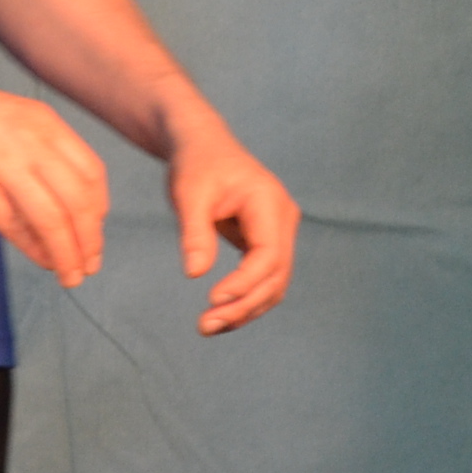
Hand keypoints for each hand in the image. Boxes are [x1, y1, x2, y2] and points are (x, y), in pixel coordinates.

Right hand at [0, 68, 111, 288]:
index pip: (91, 173)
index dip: (98, 210)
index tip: (93, 235)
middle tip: (89, 265)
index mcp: (42, 122)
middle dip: (89, 239)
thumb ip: (34, 153)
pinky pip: (14, 224)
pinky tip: (42, 261)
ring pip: (53, 217)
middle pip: (79, 200)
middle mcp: (30, 140)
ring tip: (70, 275)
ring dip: (67, 252)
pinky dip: (34, 249)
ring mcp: (2, 162)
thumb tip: (58, 202)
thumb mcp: (5, 121)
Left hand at [164, 114, 301, 333]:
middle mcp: (282, 218)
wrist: (202, 146)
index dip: (244, 283)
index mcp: (269, 201)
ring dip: (245, 309)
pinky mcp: (267, 242)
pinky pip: (263, 278)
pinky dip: (244, 299)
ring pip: (273, 284)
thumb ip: (195, 233)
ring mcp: (279, 231)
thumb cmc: (196, 165)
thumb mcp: (189, 194)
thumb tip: (195, 274)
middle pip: (276, 276)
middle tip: (204, 325)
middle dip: (243, 305)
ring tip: (208, 326)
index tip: (212, 300)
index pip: (268, 254)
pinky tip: (219, 315)